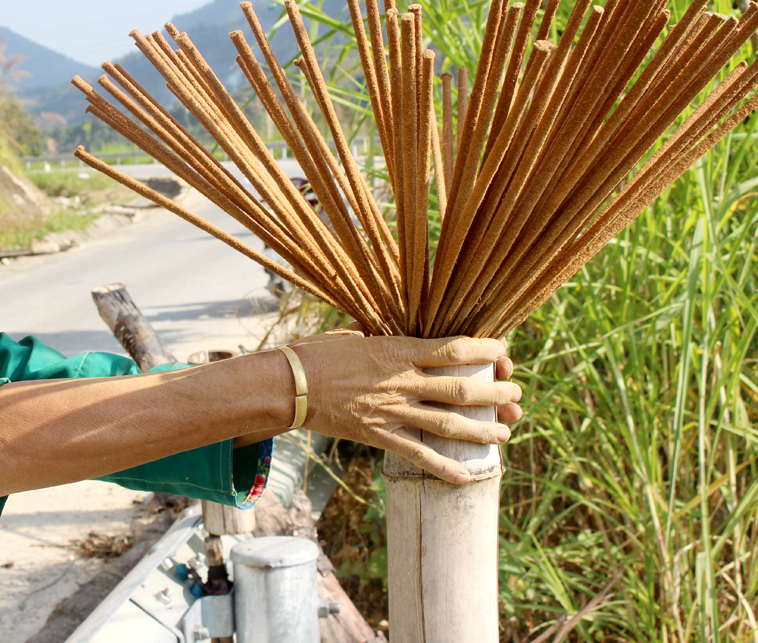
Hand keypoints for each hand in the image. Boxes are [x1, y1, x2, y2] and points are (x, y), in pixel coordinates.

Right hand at [288, 335, 522, 483]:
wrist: (290, 384)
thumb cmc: (318, 353)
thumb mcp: (354, 334)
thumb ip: (380, 336)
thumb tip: (390, 329)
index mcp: (399, 350)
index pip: (455, 348)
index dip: (486, 351)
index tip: (504, 353)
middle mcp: (403, 380)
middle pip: (463, 388)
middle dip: (496, 394)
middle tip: (515, 397)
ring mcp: (393, 409)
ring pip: (450, 423)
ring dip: (482, 430)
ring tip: (504, 434)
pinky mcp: (379, 434)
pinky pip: (418, 453)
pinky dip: (444, 467)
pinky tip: (466, 476)